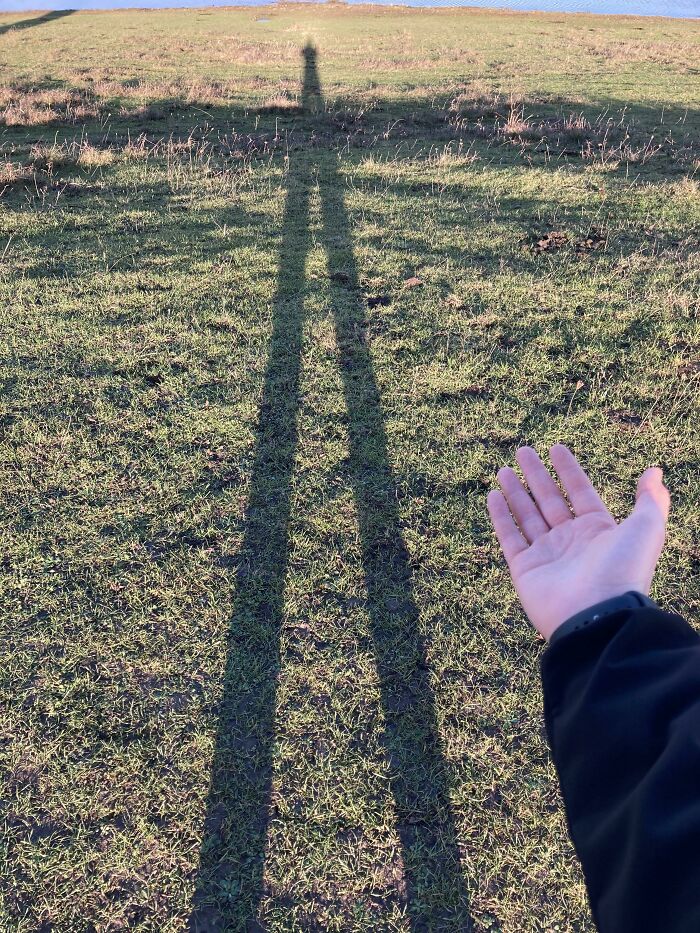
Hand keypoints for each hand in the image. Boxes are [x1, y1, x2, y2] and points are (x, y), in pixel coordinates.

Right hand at [487, 444, 669, 640]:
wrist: (597, 614)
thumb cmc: (623, 570)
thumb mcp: (647, 528)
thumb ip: (650, 499)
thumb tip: (655, 471)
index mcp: (598, 530)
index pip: (579, 491)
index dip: (568, 469)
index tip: (556, 447)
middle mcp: (570, 540)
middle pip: (549, 500)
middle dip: (536, 475)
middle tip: (523, 451)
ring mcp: (546, 554)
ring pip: (526, 516)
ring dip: (515, 492)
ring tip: (502, 469)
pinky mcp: (525, 569)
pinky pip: (509, 537)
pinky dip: (500, 517)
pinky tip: (493, 496)